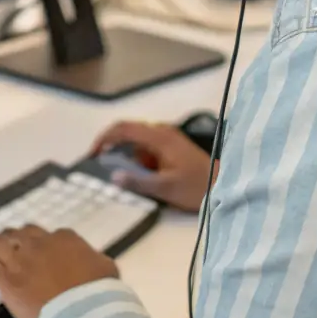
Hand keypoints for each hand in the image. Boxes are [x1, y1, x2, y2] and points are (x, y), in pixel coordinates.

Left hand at [0, 225, 117, 317]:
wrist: (83, 314)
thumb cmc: (99, 294)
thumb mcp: (106, 268)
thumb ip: (94, 260)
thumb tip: (92, 261)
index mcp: (65, 239)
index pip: (47, 234)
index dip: (40, 243)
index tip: (38, 251)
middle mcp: (40, 244)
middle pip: (20, 234)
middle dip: (13, 238)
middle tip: (7, 245)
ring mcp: (21, 261)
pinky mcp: (7, 280)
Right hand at [90, 121, 217, 212]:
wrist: (223, 185)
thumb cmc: (195, 187)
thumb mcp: (165, 188)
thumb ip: (138, 182)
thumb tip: (113, 176)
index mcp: (159, 137)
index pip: (124, 129)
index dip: (104, 138)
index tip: (93, 154)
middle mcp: (162, 131)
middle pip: (129, 131)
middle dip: (114, 148)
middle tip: (105, 167)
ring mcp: (168, 137)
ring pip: (138, 140)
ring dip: (131, 157)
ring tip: (134, 179)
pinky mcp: (172, 145)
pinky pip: (148, 146)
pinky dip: (141, 159)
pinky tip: (147, 176)